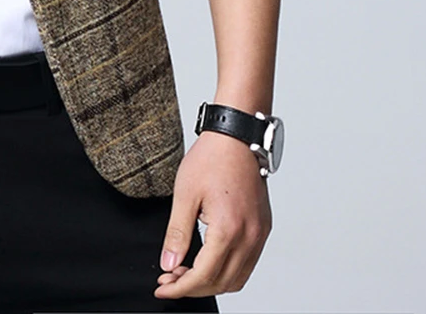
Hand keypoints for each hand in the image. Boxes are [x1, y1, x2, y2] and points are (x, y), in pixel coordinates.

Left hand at [154, 130, 271, 299]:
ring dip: (211, 281)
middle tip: (170, 279)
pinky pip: (248, 263)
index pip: (203, 276)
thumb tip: (169, 265)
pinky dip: (227, 270)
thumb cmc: (210, 159)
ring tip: (186, 272)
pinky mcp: (263, 228)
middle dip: (193, 287)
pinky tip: (208, 260)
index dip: (180, 288)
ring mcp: (260, 234)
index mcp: (228, 230)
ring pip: (237, 278)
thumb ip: (177, 233)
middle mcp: (249, 237)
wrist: (236, 138)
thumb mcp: (184, 194)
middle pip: (221, 283)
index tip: (162, 288)